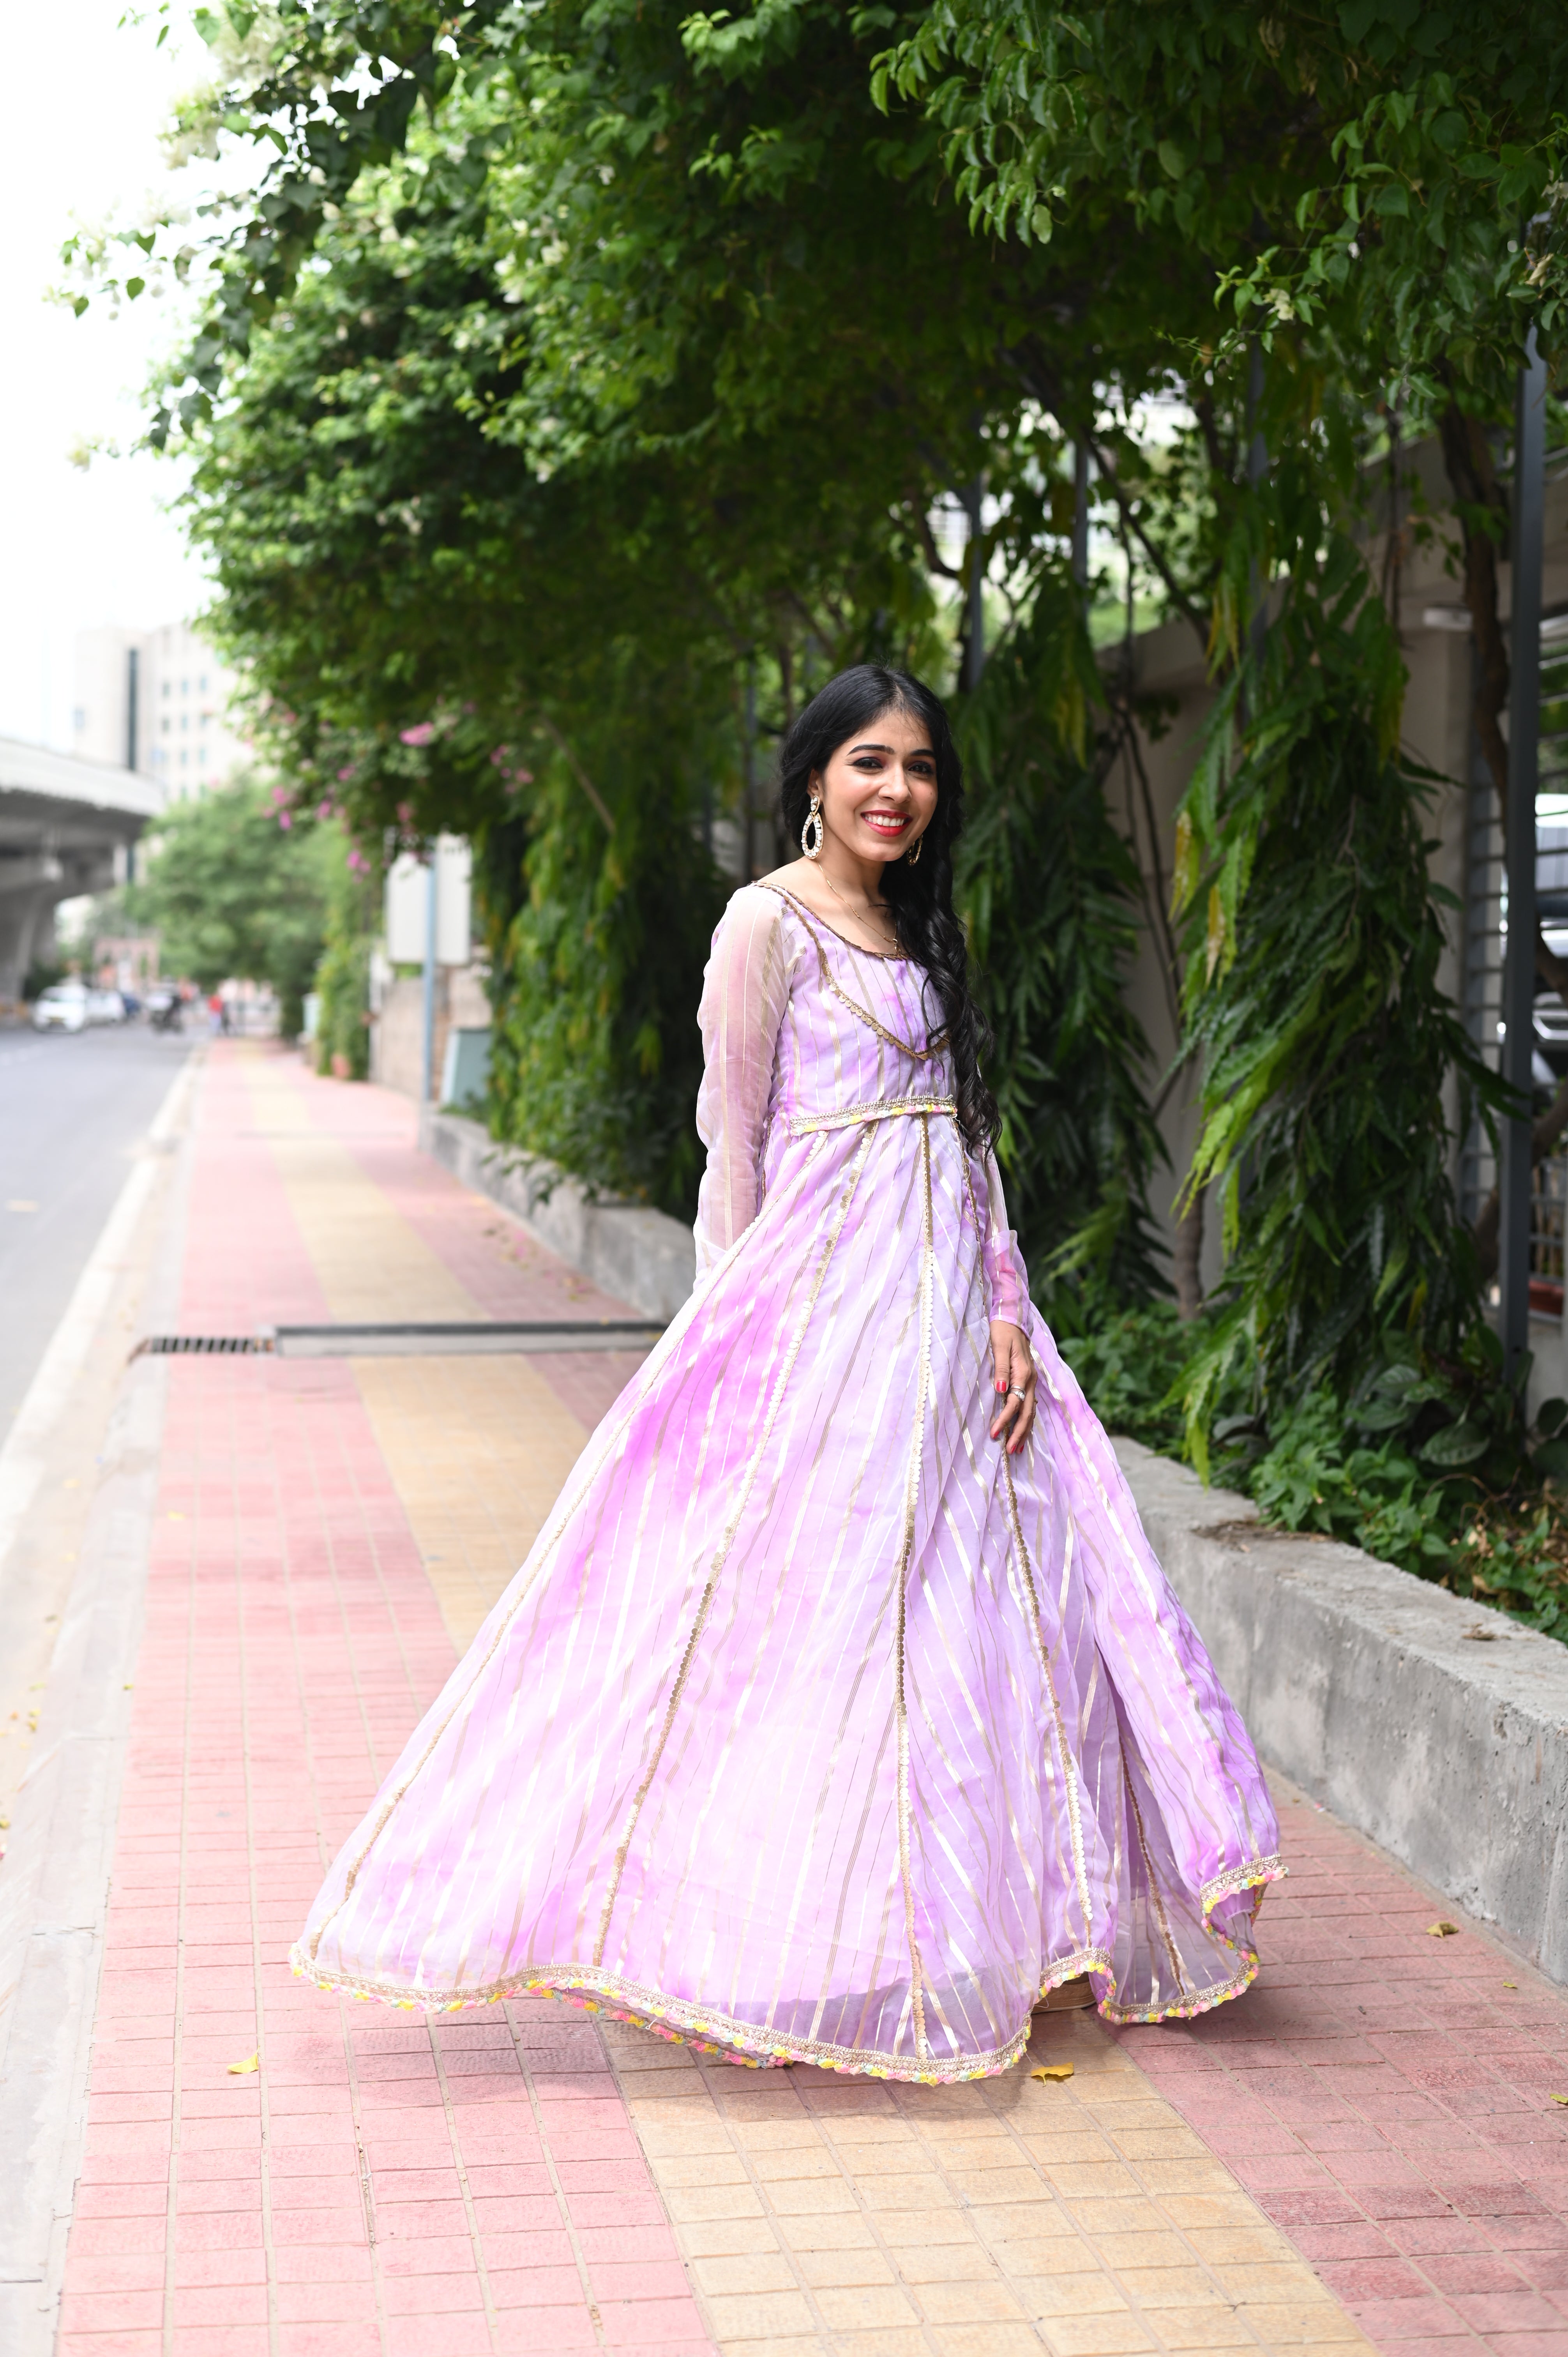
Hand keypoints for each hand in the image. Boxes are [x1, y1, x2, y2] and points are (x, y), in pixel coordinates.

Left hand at [988, 1321, 1035, 1454]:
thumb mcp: (999, 1346)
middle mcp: (1030, 1379)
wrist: (1011, 1317)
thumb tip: (1001, 1390)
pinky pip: (1028, 1404)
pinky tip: (1021, 1428)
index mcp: (1023, 1372)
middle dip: (1019, 1432)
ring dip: (1024, 1429)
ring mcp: (1030, 1380)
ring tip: (1016, 1447)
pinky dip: (1025, 1419)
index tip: (994, 1434)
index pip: (1015, 1402)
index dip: (1005, 1419)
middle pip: (1027, 1412)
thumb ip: (1001, 1368)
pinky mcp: (1027, 1380)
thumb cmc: (1002, 1330)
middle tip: (1010, 1451)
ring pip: (1030, 1410)